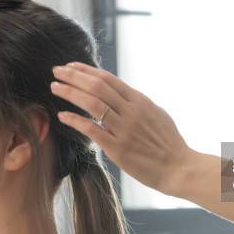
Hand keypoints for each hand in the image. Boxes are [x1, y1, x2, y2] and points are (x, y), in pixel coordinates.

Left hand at [50, 62, 195, 194]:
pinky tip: (62, 115)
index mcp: (140, 101)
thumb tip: (120, 95)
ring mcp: (124, 129)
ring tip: (55, 87)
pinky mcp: (118, 149)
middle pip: (96, 86)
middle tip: (56, 71)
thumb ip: (136, 104)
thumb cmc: (168, 143)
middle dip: (73, 76)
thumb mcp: (156, 114)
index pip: (108, 79)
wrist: (179, 167)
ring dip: (70, 93)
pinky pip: (92, 129)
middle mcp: (131, 111)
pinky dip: (75, 120)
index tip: (70, 66)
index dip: (86, 70)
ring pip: (92, 103)